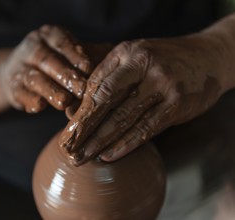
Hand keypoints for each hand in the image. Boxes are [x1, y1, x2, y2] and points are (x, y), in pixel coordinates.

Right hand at [0, 25, 90, 112]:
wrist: (17, 72)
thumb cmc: (55, 63)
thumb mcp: (71, 53)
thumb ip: (91, 55)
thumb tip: (115, 59)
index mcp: (49, 36)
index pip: (62, 43)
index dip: (75, 55)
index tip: (89, 69)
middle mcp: (32, 48)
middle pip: (48, 61)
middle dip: (65, 76)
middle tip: (82, 90)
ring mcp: (20, 68)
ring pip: (34, 79)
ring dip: (50, 90)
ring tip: (64, 102)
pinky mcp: (13, 88)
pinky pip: (20, 93)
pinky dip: (30, 100)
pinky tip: (39, 106)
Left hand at [59, 35, 224, 165]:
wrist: (207, 56)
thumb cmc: (161, 61)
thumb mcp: (133, 58)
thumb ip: (107, 78)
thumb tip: (75, 110)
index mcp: (127, 53)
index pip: (96, 85)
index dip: (80, 110)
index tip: (67, 131)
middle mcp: (143, 66)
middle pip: (105, 101)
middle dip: (84, 128)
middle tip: (69, 149)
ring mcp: (162, 84)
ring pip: (124, 118)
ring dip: (101, 141)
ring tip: (84, 157)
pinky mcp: (178, 103)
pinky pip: (146, 128)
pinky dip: (126, 144)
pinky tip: (109, 155)